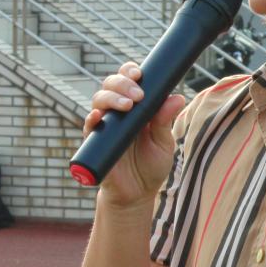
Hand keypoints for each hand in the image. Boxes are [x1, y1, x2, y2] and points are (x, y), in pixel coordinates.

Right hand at [83, 61, 185, 205]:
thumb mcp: (163, 143)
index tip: (139, 73)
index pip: (129, 80)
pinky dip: (92, 118)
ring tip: (128, 106)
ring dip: (111, 98)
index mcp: (136, 107)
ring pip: (99, 100)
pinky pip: (88, 126)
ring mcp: (105, 125)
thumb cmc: (151, 166)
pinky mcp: (94, 142)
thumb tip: (177, 97)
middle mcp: (118, 112)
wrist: (137, 194)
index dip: (130, 71)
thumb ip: (166, 121)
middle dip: (123, 84)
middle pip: (111, 85)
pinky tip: (99, 116)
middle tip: (138, 95)